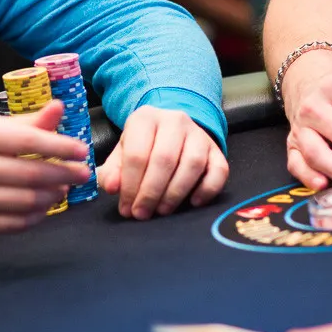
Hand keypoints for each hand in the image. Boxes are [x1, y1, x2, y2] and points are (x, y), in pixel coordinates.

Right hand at [0, 100, 91, 234]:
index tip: (82, 150)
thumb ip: (24, 122)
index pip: (26, 141)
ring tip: (63, 188)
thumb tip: (59, 108)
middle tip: (82, 174)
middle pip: (30, 174)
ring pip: (26, 201)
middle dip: (64, 174)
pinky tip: (44, 206)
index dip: (59, 146)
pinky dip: (37, 215)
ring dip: (53, 196)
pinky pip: (15, 223)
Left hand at [98, 106, 228, 219]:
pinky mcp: (216, 149)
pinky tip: (194, 202)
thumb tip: (112, 187)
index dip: (130, 185)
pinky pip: (219, 170)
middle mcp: (174, 120)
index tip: (127, 208)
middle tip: (142, 214)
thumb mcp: (121, 154)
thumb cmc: (142, 146)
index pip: (137, 154)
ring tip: (162, 211)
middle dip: (151, 192)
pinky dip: (208, 189)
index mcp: (145, 117)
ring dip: (176, 193)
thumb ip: (112, 172)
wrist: (169, 131)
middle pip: (164, 159)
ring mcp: (198, 134)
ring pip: (192, 164)